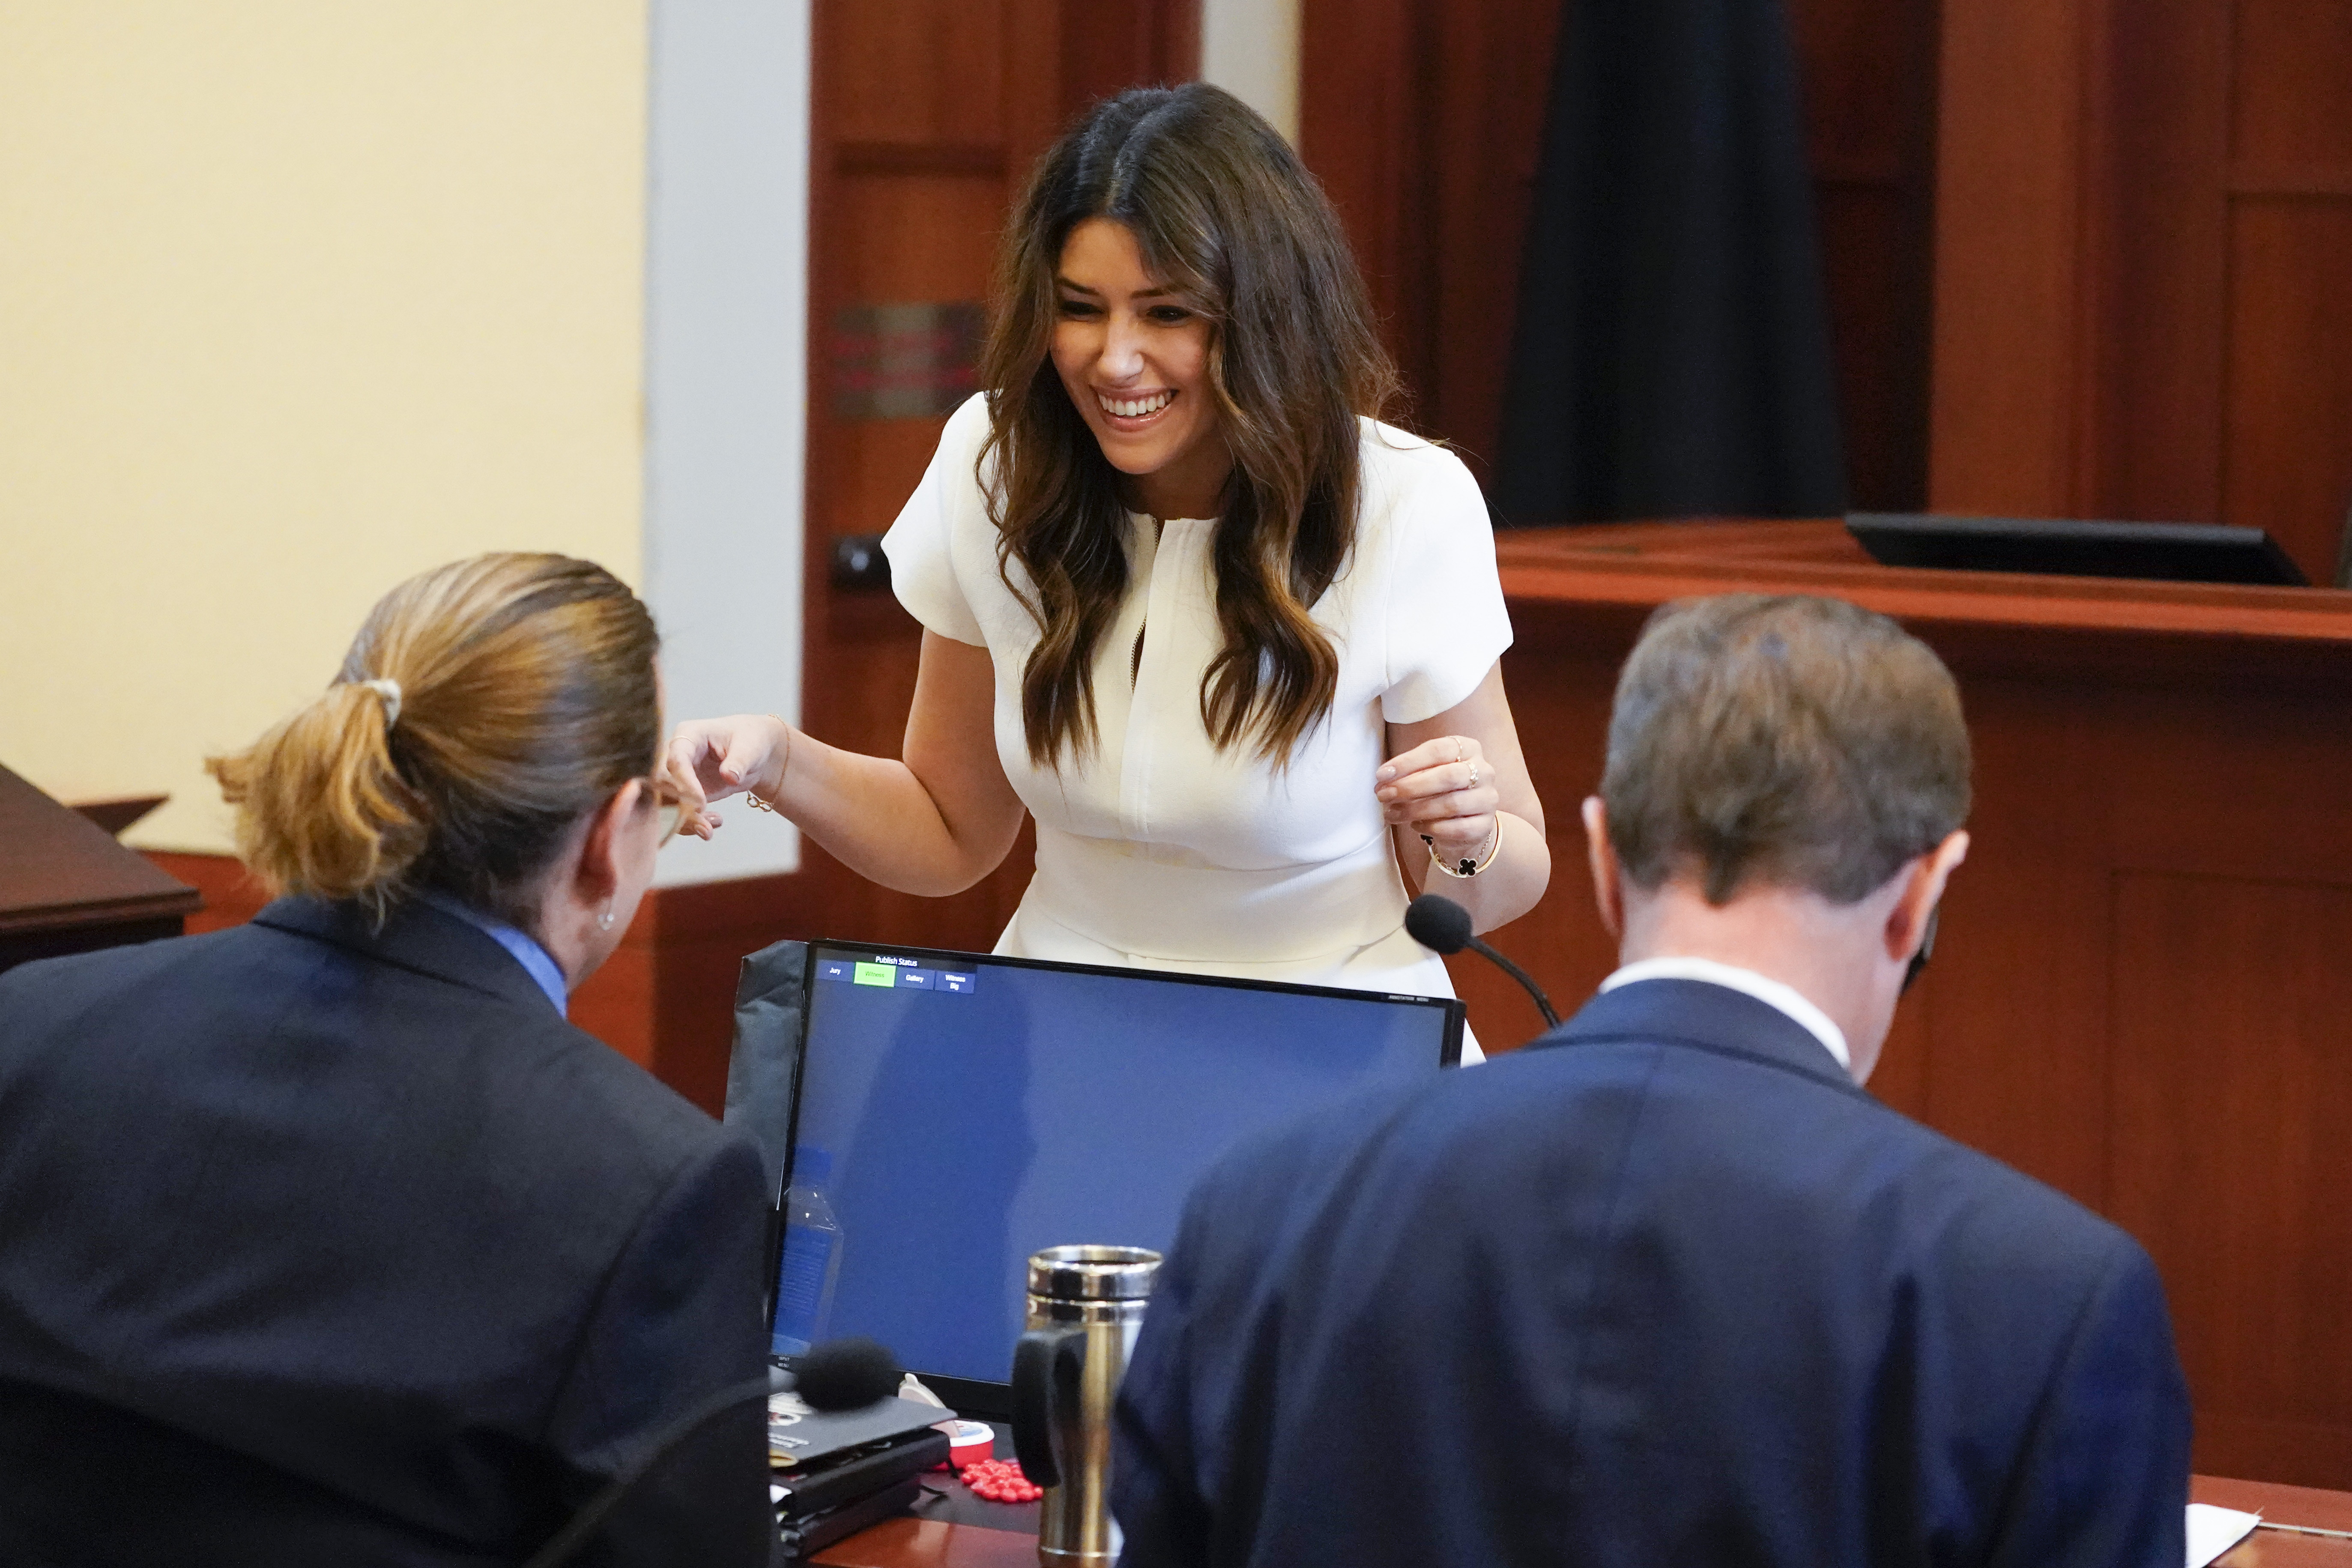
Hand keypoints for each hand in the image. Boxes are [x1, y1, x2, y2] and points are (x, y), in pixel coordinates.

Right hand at [662, 714, 790, 839]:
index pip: (676, 759)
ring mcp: (677, 775)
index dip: (684, 782)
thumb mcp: (750, 747)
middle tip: (703, 827)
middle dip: (679, 809)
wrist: (754, 752)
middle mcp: (675, 755)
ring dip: (685, 821)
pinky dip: (693, 823)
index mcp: (688, 735)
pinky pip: (679, 812)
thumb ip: (740, 760)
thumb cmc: (750, 740)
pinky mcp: (684, 793)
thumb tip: (729, 776)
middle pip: (663, 784)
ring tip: (709, 831)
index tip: (700, 803)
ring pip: (667, 802)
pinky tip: (714, 824)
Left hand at [1375, 734, 1497, 865]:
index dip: (1408, 762)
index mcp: (1468, 749)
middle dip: (1410, 787)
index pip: (1438, 750)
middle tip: (1384, 795)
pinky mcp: (1485, 825)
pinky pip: (1456, 828)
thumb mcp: (1426, 773)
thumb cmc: (1440, 790)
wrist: (1465, 821)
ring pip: (1451, 804)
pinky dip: (1431, 828)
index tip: (1382, 775)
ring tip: (1392, 813)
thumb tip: (1383, 779)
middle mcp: (1484, 771)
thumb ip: (1409, 772)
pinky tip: (1415, 825)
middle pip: (1447, 776)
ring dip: (1415, 810)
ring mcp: (1487, 799)